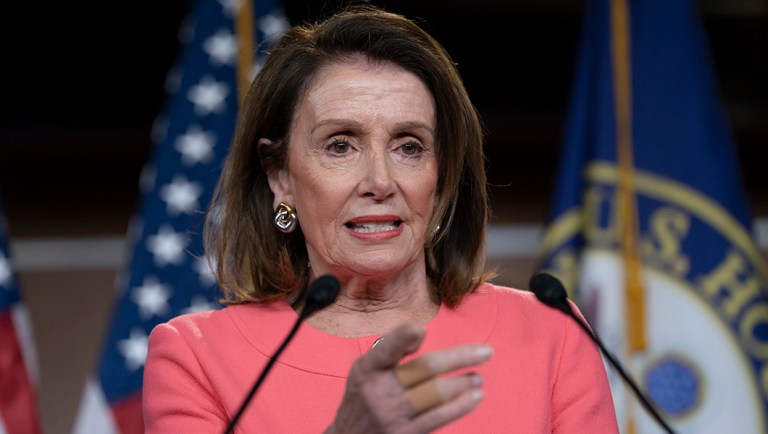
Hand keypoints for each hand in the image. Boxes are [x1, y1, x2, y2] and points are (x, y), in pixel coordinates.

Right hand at [325, 323, 492, 433]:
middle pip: (424, 369)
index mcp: (367, 370)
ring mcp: (392, 415)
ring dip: (463, 384)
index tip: (420, 330)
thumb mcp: (365, 371)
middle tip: (485, 352)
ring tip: (477, 378)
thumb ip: (390, 352)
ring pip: (436, 394)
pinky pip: (438, 417)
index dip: (401, 339)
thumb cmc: (363, 397)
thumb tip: (420, 333)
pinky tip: (474, 396)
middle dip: (459, 358)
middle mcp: (378, 392)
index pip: (386, 351)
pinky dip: (460, 405)